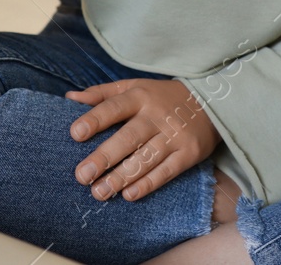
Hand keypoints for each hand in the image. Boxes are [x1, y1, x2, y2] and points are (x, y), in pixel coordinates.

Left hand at [63, 78, 220, 202]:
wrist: (210, 102)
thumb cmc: (162, 97)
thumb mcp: (135, 86)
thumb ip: (102, 94)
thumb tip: (70, 99)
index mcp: (140, 96)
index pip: (114, 107)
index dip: (95, 120)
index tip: (75, 134)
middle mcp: (157, 115)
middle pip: (129, 137)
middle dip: (104, 157)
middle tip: (82, 175)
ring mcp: (174, 136)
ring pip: (145, 159)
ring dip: (121, 177)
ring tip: (99, 192)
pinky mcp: (189, 154)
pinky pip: (166, 172)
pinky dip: (148, 184)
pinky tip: (128, 195)